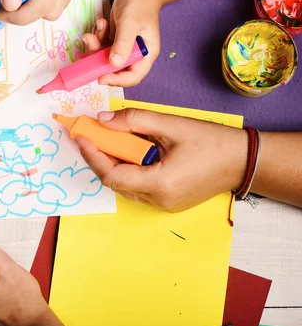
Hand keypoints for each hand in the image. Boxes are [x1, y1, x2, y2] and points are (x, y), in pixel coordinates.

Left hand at [76, 109, 247, 211]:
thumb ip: (134, 121)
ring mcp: (164, 205)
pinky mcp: (168, 202)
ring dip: (114, 163)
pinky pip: (138, 187)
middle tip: (91, 135)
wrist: (244, 161)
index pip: (112, 175)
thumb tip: (102, 120)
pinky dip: (128, 169)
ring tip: (108, 140)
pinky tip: (129, 151)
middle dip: (100, 157)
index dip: (93, 156)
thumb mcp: (171, 124)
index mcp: (160, 184)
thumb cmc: (212, 142)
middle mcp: (159, 200)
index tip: (81, 136)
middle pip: (115, 181)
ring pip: (125, 185)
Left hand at [87, 0, 161, 86]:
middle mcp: (135, 53)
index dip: (117, 80)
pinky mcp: (115, 39)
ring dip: (97, 44)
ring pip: (105, 56)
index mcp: (145, 54)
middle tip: (91, 42)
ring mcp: (124, 47)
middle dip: (100, 57)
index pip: (133, 76)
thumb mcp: (130, 23)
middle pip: (115, 68)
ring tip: (99, 26)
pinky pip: (102, 44)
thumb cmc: (140, 3)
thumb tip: (114, 63)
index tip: (101, 77)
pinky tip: (102, 21)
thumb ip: (122, 43)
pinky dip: (98, 35)